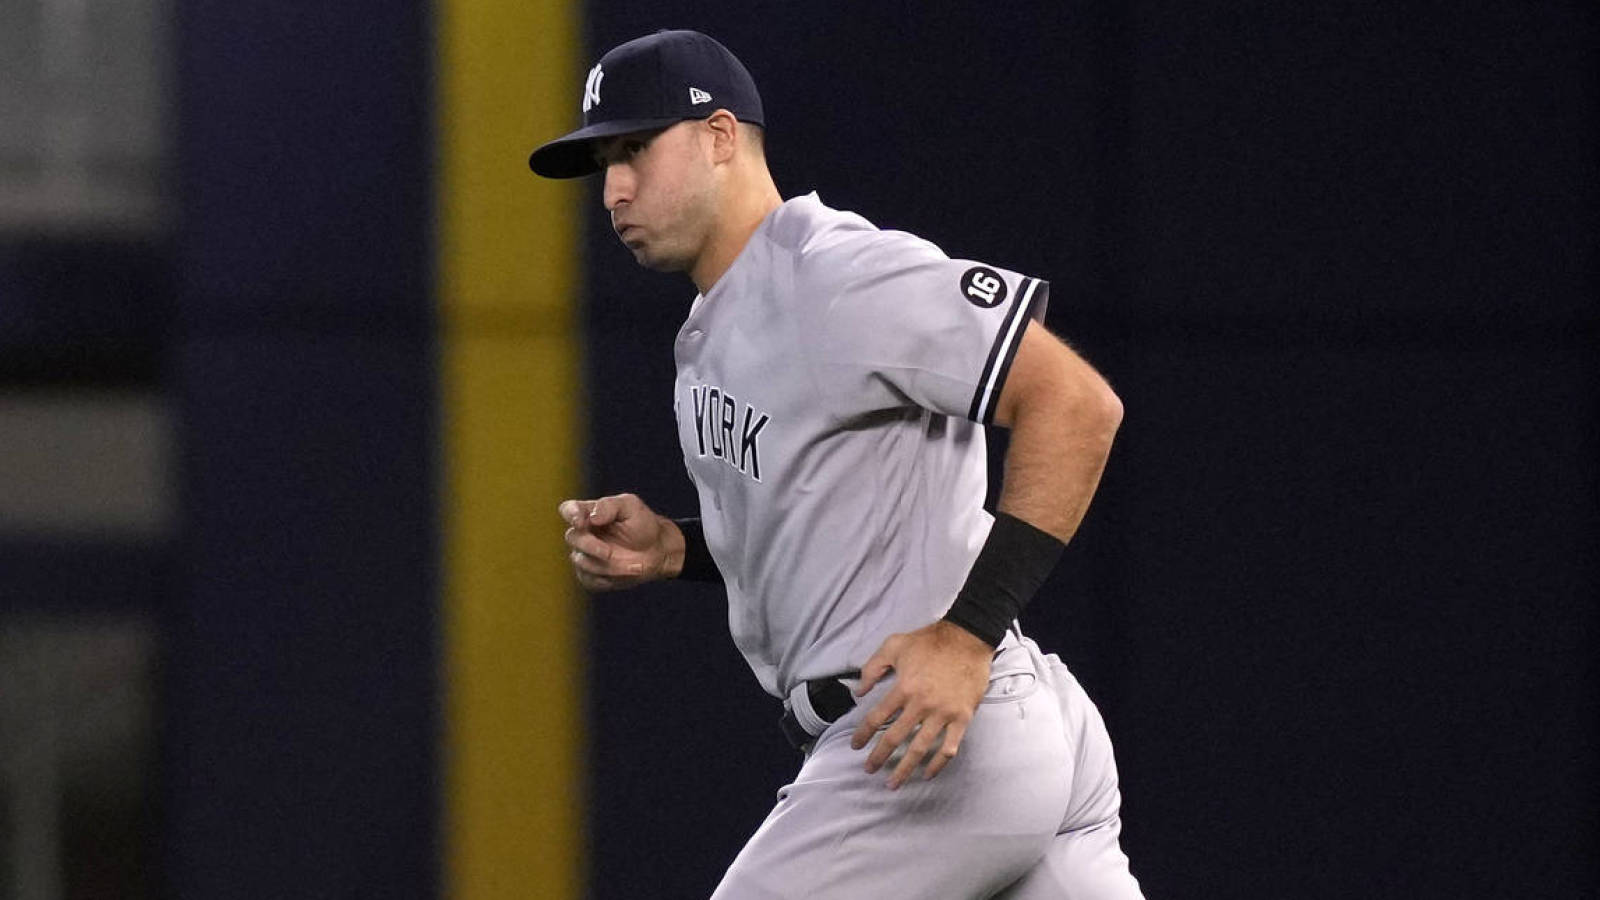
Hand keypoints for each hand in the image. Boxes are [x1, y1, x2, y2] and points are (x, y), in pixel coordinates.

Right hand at [558, 493, 682, 590]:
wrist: (657, 551)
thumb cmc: (642, 524)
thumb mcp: (631, 507)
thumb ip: (610, 506)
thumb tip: (592, 517)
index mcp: (589, 513)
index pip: (568, 510)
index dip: (570, 515)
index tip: (581, 522)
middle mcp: (583, 534)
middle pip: (573, 538)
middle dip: (592, 547)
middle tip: (610, 553)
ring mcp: (585, 555)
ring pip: (582, 562)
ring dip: (607, 566)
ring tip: (634, 565)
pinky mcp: (590, 575)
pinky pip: (589, 579)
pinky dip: (608, 578)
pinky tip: (624, 573)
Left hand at [849, 620, 993, 788]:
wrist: (968, 638)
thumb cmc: (929, 641)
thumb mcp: (894, 645)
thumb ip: (872, 667)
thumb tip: (858, 691)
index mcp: (903, 688)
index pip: (876, 717)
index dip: (863, 734)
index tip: (856, 746)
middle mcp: (921, 704)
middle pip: (894, 738)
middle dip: (879, 757)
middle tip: (869, 770)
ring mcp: (943, 714)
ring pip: (920, 748)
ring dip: (905, 768)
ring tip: (893, 783)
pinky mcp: (962, 718)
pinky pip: (949, 747)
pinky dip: (938, 764)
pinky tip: (927, 774)